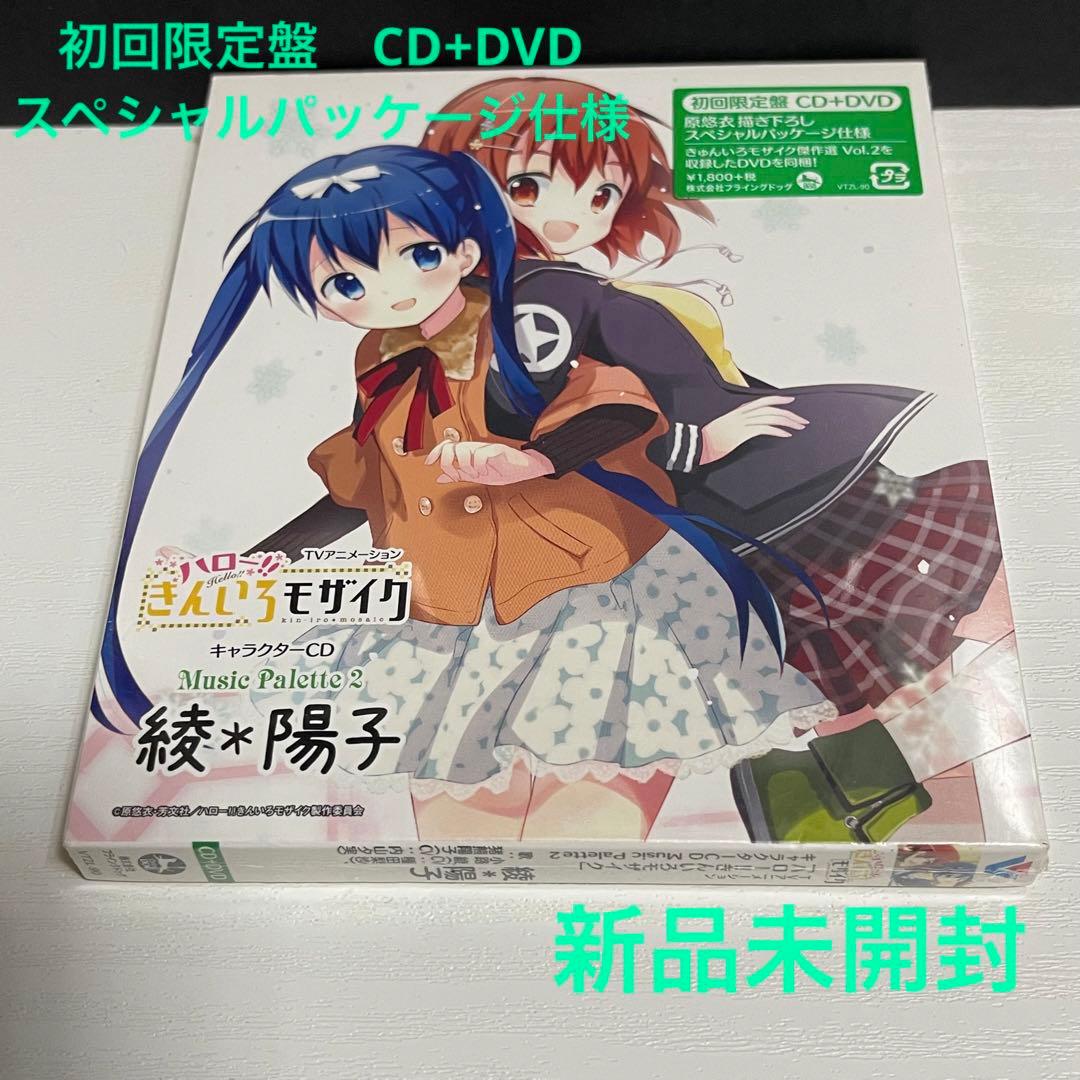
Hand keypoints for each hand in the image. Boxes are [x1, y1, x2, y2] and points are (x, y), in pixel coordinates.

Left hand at [424, 440, 554, 485]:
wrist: (527, 469)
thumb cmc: (505, 471)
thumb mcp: (478, 477)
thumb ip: (459, 475)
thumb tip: (440, 477)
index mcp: (470, 453)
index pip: (448, 446)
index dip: (436, 452)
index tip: (428, 462)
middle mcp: (476, 448)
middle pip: (453, 447)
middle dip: (448, 463)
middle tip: (454, 474)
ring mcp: (487, 448)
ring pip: (465, 450)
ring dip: (465, 466)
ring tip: (473, 474)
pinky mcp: (498, 451)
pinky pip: (482, 456)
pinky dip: (479, 466)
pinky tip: (484, 472)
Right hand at [699, 396, 807, 464]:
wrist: (699, 444)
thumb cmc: (709, 439)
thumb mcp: (724, 427)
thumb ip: (737, 424)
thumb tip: (747, 427)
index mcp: (739, 412)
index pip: (763, 401)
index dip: (779, 399)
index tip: (790, 400)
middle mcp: (743, 414)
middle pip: (772, 409)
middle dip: (790, 414)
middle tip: (801, 420)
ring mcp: (743, 423)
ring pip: (771, 417)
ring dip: (788, 422)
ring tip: (798, 427)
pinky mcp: (743, 433)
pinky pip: (765, 429)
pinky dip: (778, 431)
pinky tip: (786, 434)